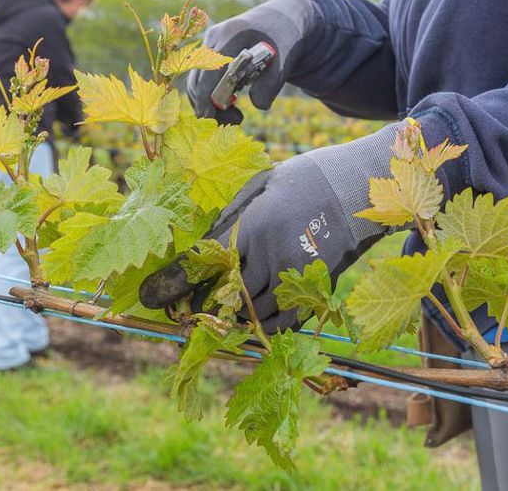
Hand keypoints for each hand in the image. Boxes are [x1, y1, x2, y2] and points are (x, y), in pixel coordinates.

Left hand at [139, 124, 399, 331]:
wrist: (355, 189)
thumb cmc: (302, 180)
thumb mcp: (259, 187)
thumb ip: (231, 219)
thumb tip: (200, 248)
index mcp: (256, 225)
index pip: (207, 263)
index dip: (176, 284)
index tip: (152, 298)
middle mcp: (274, 256)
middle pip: (227, 295)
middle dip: (202, 307)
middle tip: (181, 314)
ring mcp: (296, 277)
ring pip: (253, 313)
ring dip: (230, 319)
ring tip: (213, 319)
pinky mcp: (315, 290)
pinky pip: (282, 323)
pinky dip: (261, 326)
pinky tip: (249, 321)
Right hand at [187, 0, 317, 123]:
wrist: (281, 20)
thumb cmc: (284, 40)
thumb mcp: (285, 62)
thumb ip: (271, 84)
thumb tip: (258, 105)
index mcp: (233, 35)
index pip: (209, 69)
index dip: (206, 95)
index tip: (209, 117)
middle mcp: (215, 37)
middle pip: (198, 77)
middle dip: (209, 105)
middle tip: (237, 120)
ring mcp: (210, 43)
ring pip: (197, 81)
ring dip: (210, 103)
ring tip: (237, 116)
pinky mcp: (210, 52)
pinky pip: (202, 78)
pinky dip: (211, 95)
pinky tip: (231, 105)